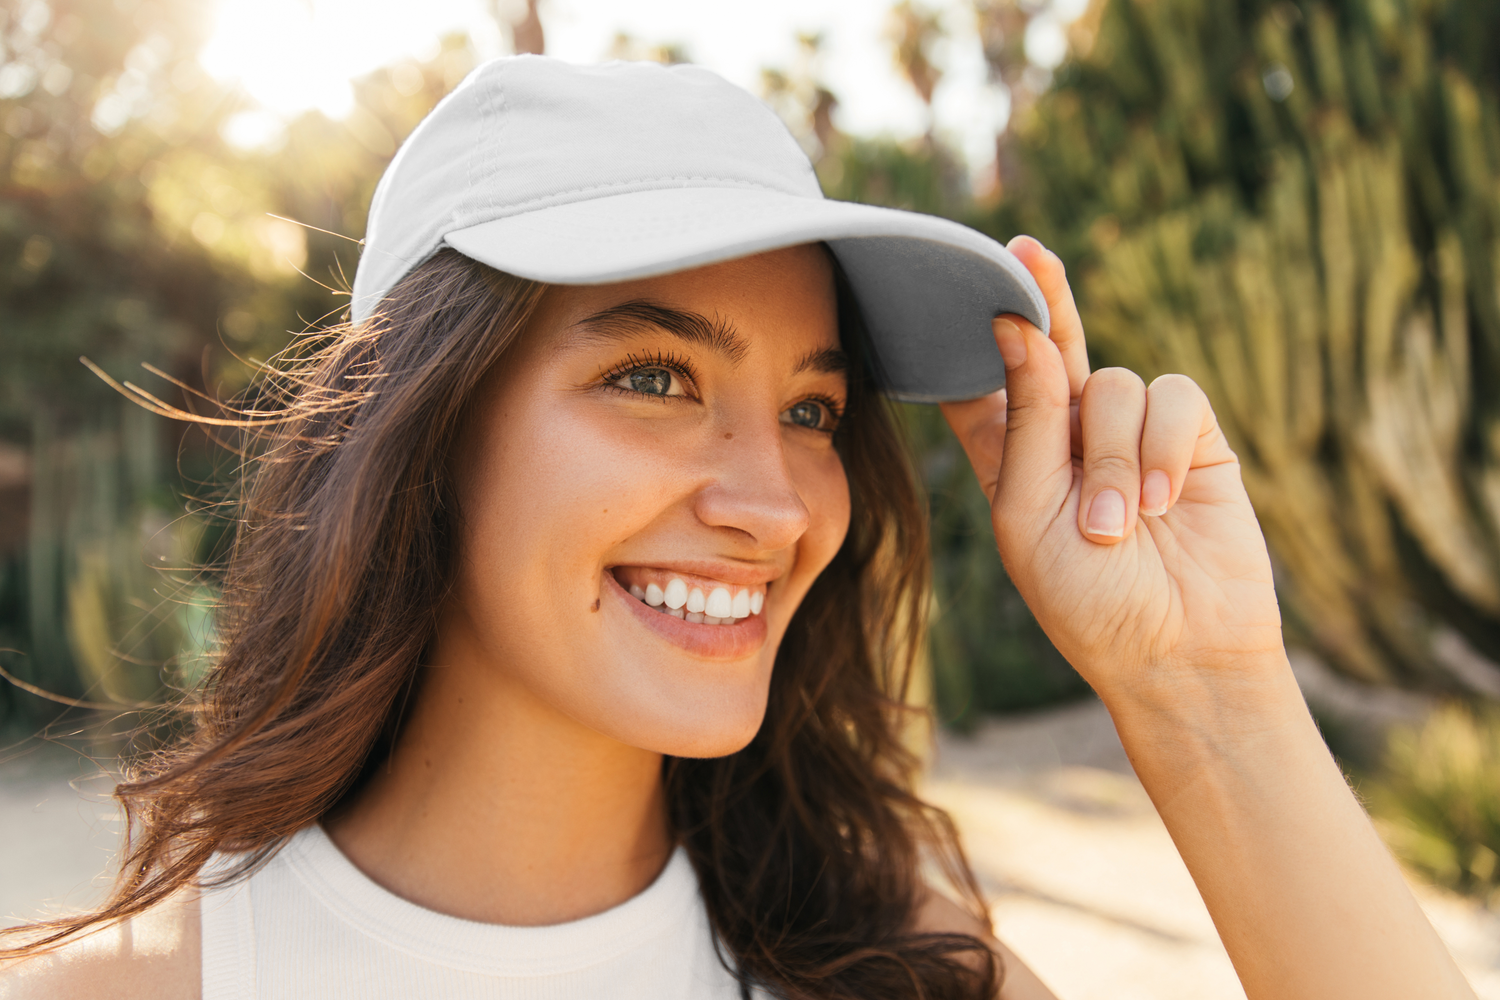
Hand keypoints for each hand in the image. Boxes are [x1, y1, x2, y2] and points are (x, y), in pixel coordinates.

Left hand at [940, 237, 1284, 702]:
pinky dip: (1164, 448)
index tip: (950, 289)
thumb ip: (1027, 420)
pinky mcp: (1193, 438)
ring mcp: (1132, 434)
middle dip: (1043, 299)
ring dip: (1115, 460)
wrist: (1178, 654)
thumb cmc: (1087, 602)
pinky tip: (1166, 501)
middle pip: (1051, 348)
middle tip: (1026, 249)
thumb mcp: (1030, 513)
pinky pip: (1173, 398)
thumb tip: (1020, 325)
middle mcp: (1068, 437)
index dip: (972, 341)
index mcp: (1011, 460)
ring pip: (1114, 386)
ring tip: (1118, 529)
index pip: (984, 387)